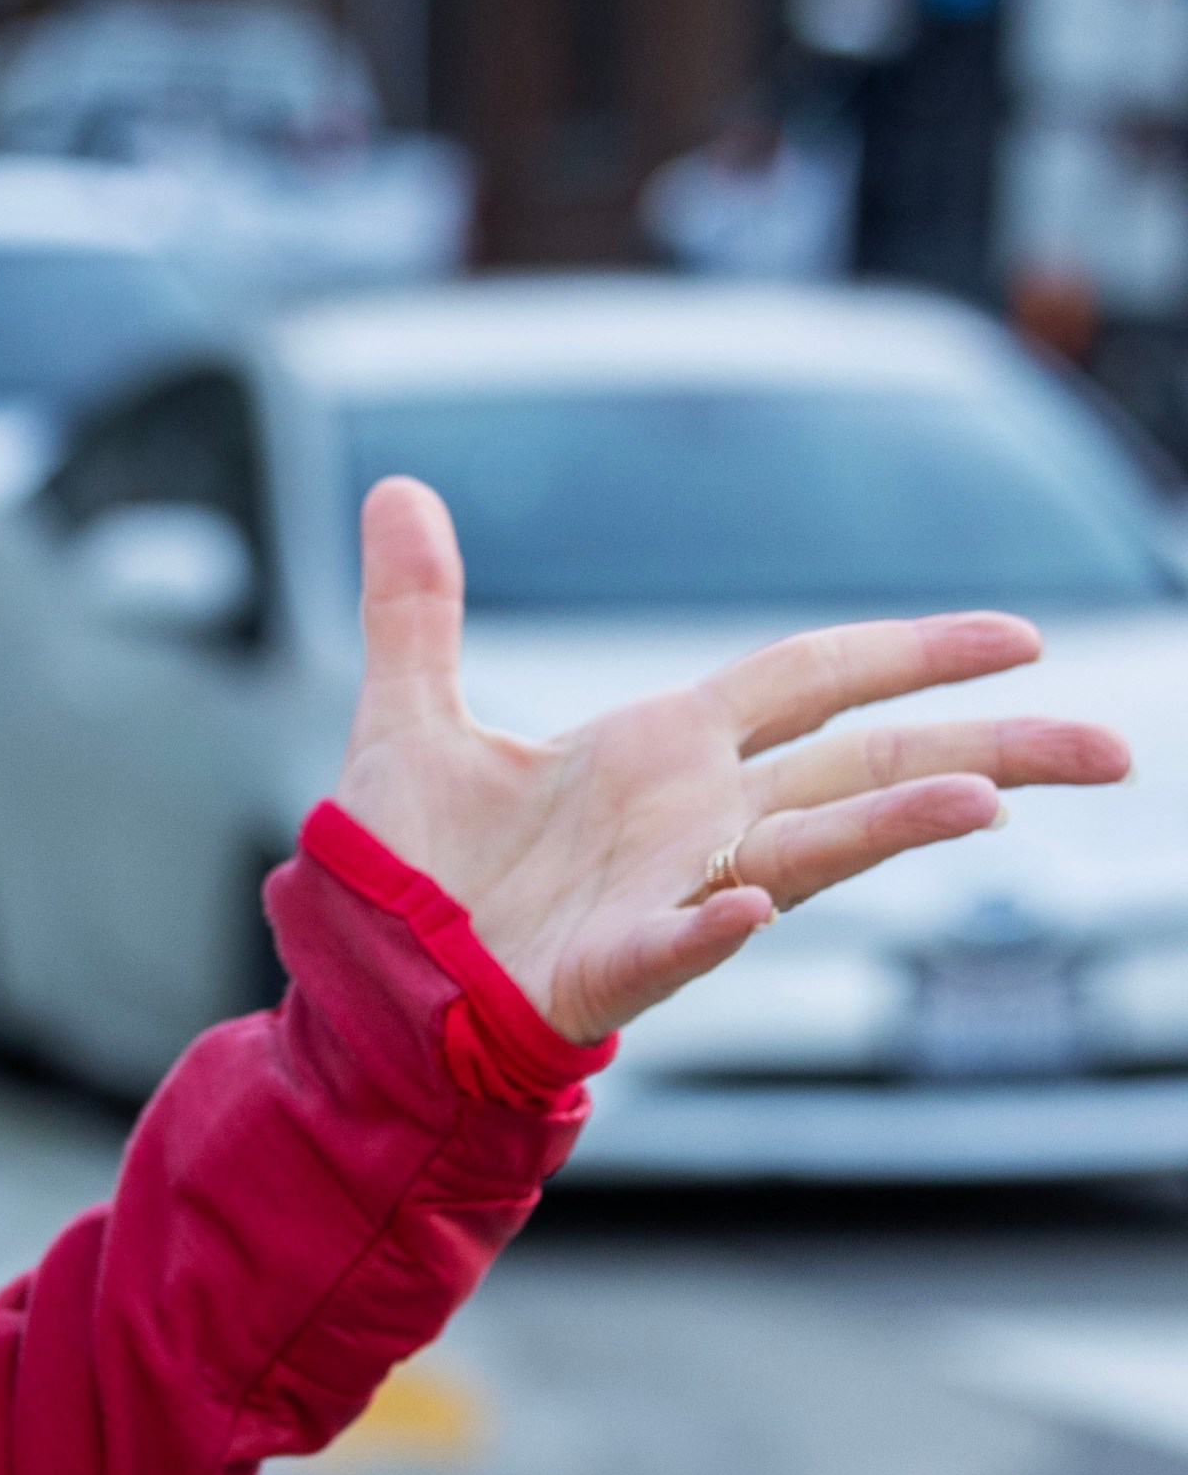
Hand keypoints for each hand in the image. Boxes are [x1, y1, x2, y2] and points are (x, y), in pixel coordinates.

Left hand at [332, 477, 1135, 1045]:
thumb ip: (417, 608)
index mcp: (663, 752)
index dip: (914, 648)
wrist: (364, 985)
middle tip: (1111, 748)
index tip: (1024, 636)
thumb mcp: (410, 720)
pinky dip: (708, 925)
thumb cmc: (407, 874)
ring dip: (892, 823)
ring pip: (805, 852)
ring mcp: (662, 894)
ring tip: (984, 799)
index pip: (816, 680)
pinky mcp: (602, 967)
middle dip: (989, 747)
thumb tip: (397, 488)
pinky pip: (668, 944)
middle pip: (865, 765)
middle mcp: (690, 820)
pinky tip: (748, 908)